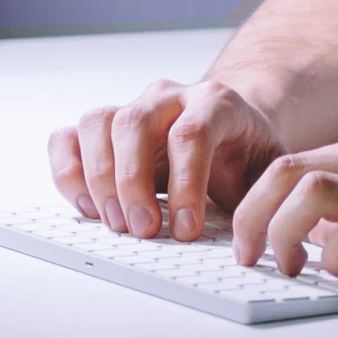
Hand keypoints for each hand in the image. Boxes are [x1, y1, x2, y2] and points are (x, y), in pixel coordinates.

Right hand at [45, 77, 286, 239]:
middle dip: (132, 182)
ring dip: (98, 178)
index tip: (186, 231)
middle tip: (142, 230)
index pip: (191, 133)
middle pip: (135, 123)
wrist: (234, 134)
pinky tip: (87, 206)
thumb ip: (267, 201)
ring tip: (114, 223)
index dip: (185, 185)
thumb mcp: (269, 176)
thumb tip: (258, 240)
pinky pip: (68, 136)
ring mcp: (133, 108)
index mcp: (216, 102)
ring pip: (97, 122)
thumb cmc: (250, 160)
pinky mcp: (104, 129)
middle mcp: (169, 97)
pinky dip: (68, 171)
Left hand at [234, 131, 337, 295]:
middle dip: (250, 214)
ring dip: (280, 234)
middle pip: (286, 170)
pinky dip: (334, 261)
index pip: (296, 160)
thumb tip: (319, 230)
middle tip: (247, 253)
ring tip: (286, 267)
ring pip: (307, 194)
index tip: (251, 233)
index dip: (259, 199)